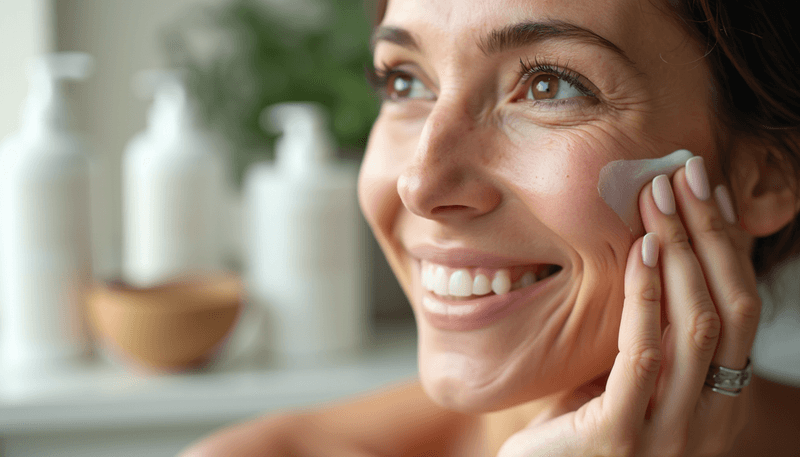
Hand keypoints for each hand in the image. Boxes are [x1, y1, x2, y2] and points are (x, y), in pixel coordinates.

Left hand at [498, 156, 760, 456]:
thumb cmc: (580, 428)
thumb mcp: (624, 374)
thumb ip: (646, 330)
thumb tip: (651, 248)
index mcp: (717, 399)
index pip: (741, 310)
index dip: (728, 247)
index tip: (708, 191)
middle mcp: (710, 417)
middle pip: (730, 309)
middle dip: (710, 234)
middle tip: (685, 175)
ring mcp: (671, 432)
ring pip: (698, 327)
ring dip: (682, 252)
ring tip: (660, 199)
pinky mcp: (622, 438)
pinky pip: (644, 356)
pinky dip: (646, 298)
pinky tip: (641, 252)